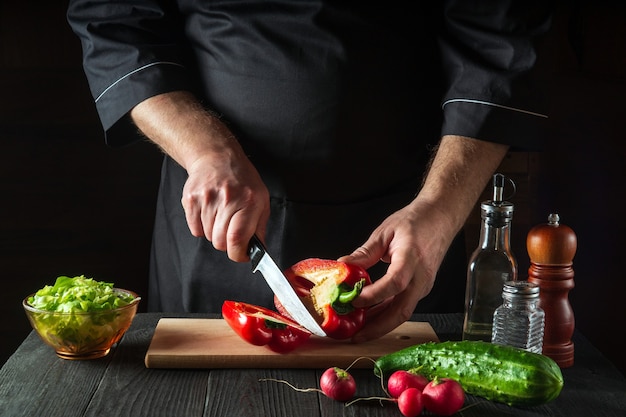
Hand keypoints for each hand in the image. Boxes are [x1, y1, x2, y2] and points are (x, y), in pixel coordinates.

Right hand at [131, 91, 270, 260]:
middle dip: (226, 243)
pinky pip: (195, 229)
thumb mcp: (261, 200)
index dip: (238, 254)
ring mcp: (207, 199)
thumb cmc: (242, 180)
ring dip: (214, 232)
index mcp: (249, 202)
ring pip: (208, 236)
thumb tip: (257, 251)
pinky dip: (202, 227)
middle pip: (220, 241)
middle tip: (230, 231)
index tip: (240, 254)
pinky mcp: (191, 199)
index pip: (237, 239)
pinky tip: (209, 212)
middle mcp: (227, 199)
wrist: (217, 156)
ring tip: (221, 214)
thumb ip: (259, 227)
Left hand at [338, 197, 455, 342]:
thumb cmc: (416, 221)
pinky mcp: (421, 288)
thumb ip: (364, 253)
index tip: (355, 300)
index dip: (374, 295)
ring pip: (403, 312)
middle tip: (355, 336)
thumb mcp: (385, 232)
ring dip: (381, 325)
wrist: (440, 218)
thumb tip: (343, 267)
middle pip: (401, 310)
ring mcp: (423, 285)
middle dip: (377, 327)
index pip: (395, 283)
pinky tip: (371, 318)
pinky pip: (404, 306)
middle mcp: (421, 277)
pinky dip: (387, 314)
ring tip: (358, 332)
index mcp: (411, 258)